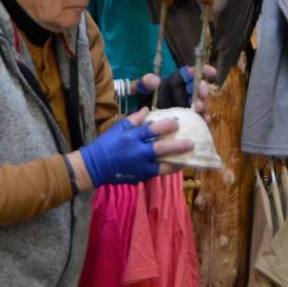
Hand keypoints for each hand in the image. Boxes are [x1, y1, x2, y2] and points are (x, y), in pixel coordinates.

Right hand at [74, 107, 192, 188]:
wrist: (96, 166)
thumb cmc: (108, 143)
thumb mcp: (119, 127)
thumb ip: (134, 119)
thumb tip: (148, 110)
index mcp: (133, 137)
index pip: (152, 130)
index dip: (166, 126)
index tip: (177, 123)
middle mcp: (138, 152)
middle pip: (161, 149)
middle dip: (177, 146)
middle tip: (191, 143)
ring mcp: (140, 167)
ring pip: (163, 165)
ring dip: (176, 162)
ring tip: (187, 159)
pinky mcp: (141, 176)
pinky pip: (157, 173)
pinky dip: (167, 169)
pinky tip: (175, 166)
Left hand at [136, 64, 216, 119]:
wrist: (141, 119)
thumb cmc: (142, 101)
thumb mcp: (141, 90)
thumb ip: (144, 83)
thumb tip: (155, 80)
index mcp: (173, 82)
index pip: (187, 74)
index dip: (200, 71)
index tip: (212, 71)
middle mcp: (182, 92)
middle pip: (197, 88)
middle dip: (202, 91)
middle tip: (202, 98)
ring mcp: (186, 105)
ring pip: (200, 102)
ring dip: (204, 105)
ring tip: (202, 111)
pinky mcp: (188, 117)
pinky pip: (198, 116)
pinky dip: (203, 118)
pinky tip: (206, 120)